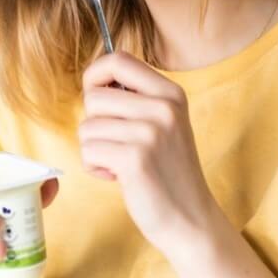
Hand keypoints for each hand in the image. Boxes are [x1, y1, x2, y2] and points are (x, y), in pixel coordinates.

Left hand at [77, 52, 219, 252]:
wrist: (190, 218)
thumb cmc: (166, 171)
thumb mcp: (163, 123)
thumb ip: (136, 99)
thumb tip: (94, 81)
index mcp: (170, 93)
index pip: (118, 60)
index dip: (95, 76)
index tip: (97, 98)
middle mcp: (163, 107)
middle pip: (94, 97)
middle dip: (94, 124)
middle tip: (116, 144)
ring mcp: (150, 132)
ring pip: (87, 127)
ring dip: (94, 149)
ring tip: (119, 163)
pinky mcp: (135, 159)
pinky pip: (88, 151)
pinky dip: (94, 167)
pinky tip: (117, 176)